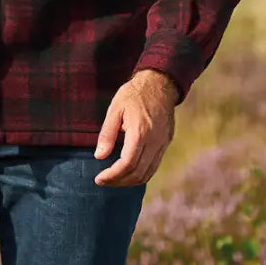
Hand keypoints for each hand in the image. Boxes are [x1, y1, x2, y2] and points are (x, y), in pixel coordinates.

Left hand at [94, 70, 179, 186]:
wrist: (160, 83)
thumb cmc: (134, 94)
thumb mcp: (115, 109)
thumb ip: (107, 134)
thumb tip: (99, 156)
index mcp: (140, 132)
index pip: (127, 164)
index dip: (112, 175)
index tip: (99, 178)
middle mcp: (154, 141)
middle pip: (138, 173)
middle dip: (118, 181)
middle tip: (103, 181)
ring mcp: (162, 143)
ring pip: (148, 173)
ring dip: (130, 181)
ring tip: (114, 179)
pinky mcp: (166, 142)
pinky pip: (154, 165)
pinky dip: (141, 174)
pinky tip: (128, 171)